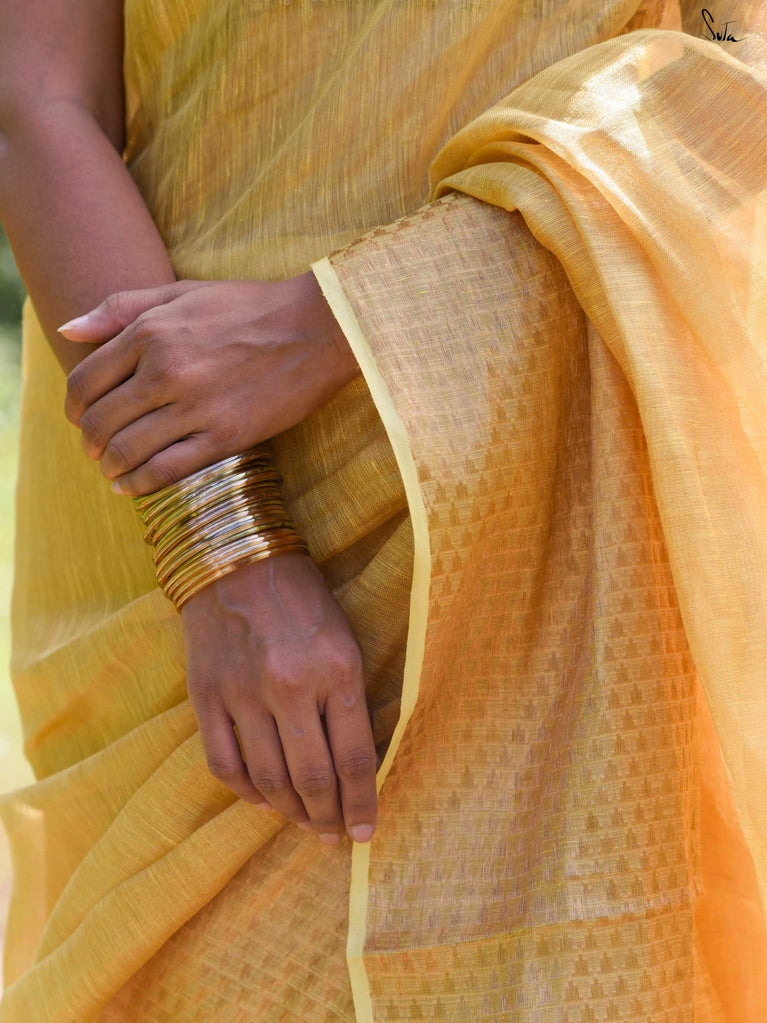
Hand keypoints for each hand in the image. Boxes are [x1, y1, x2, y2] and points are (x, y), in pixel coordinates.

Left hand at [59, 273, 359, 495]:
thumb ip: (121, 308)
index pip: (85, 381)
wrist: (318, 328)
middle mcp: (166, 370)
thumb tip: (66, 330)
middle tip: (95, 449)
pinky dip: (139, 484)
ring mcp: (196, 406)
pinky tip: (130, 486)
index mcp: (151, 332)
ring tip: (112, 469)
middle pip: (100, 421)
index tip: (80, 417)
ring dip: (110, 466)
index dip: (74, 406)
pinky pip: (166, 470)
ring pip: (127, 450)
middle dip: (89, 441)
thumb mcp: (182, 293)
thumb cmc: (250, 307)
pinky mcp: (226, 437)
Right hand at [182, 548, 378, 844]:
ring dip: (290, 812)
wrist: (237, 556)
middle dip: (327, 817)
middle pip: (312, 778)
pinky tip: (263, 800)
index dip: (362, 804)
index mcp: (337, 669)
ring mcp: (243, 693)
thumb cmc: (303, 597)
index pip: (354, 758)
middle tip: (333, 833)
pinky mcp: (206, 695)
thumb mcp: (345, 639)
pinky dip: (246, 793)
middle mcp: (290, 686)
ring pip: (269, 780)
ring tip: (304, 822)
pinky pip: (225, 764)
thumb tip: (353, 765)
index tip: (365, 833)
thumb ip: (350, 699)